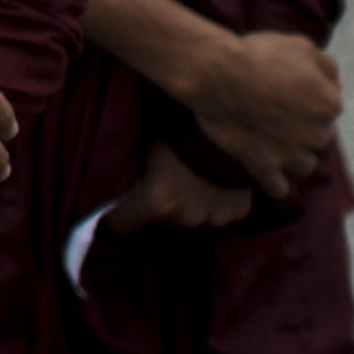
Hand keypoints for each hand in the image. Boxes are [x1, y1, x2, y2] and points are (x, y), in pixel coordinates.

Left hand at [104, 139, 253, 236]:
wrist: (233, 129)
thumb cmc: (181, 133)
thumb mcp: (143, 149)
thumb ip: (128, 176)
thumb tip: (119, 193)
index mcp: (156, 203)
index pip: (120, 224)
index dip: (115, 215)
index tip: (116, 207)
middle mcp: (184, 218)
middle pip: (157, 222)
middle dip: (153, 207)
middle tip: (159, 182)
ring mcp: (214, 220)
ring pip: (187, 219)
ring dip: (183, 207)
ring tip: (189, 180)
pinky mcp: (238, 215)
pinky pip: (215, 214)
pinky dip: (211, 203)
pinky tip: (212, 182)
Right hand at [182, 26, 339, 196]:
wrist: (217, 73)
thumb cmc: (257, 54)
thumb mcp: (300, 45)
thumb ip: (326, 65)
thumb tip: (339, 82)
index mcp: (330, 104)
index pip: (328, 108)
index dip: (307, 100)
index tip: (285, 92)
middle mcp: (317, 133)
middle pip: (317, 137)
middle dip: (302, 129)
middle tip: (276, 115)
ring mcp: (290, 152)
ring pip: (305, 165)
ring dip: (295, 157)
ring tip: (275, 144)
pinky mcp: (264, 165)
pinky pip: (278, 188)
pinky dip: (276, 183)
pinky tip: (268, 172)